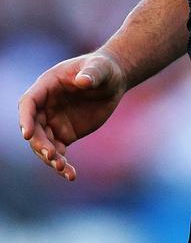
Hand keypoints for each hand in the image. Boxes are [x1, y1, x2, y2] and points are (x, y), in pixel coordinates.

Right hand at [18, 51, 127, 180]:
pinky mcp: (65, 135)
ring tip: (63, 168)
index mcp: (47, 85)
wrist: (113, 80)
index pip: (28, 103)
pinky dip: (62, 165)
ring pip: (44, 144)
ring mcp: (53, 122)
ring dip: (50, 158)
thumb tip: (83, 81)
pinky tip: (71, 175)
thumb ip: (92, 73)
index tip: (28, 134)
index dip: (25, 118)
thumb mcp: (100, 67)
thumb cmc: (103, 68)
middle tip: (51, 155)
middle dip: (40, 143)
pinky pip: (58, 153)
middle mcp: (45, 106)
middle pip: (34, 128)